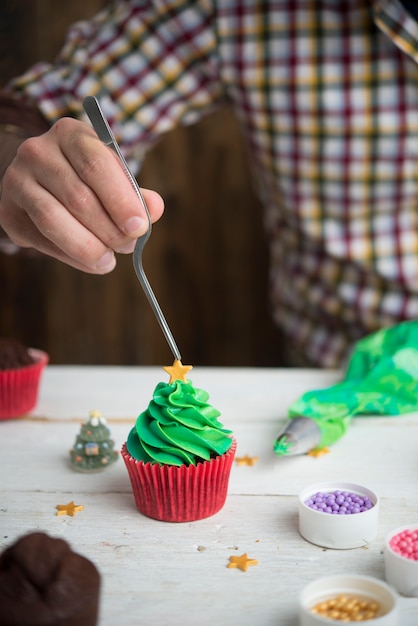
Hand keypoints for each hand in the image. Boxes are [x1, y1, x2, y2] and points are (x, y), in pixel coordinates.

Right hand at [0, 117, 163, 272]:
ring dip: (89, 247)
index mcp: (69, 134)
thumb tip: (154, 209)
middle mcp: (38, 152)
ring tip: (109, 260)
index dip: (121, 199)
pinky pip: (43, 241)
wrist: (41, 180)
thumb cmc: (87, 179)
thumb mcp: (114, 176)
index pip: (96, 165)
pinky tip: (92, 262)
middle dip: (110, 230)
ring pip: (54, 221)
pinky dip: (72, 257)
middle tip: (128, 246)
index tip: (139, 227)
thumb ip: (135, 193)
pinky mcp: (8, 212)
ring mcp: (17, 181)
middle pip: (79, 197)